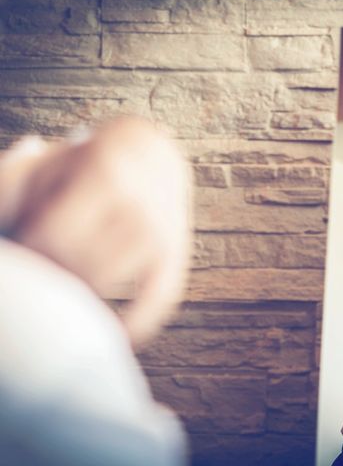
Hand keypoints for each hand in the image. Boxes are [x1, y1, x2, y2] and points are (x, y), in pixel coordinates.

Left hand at [1, 117, 192, 345]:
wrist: (152, 156)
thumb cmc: (88, 164)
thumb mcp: (50, 161)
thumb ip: (13, 184)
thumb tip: (8, 235)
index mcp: (107, 172)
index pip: (53, 235)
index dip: (30, 248)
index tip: (28, 245)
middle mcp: (141, 202)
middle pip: (78, 262)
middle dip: (52, 268)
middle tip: (47, 261)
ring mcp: (163, 232)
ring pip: (107, 282)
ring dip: (79, 289)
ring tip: (69, 276)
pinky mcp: (177, 255)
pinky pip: (160, 299)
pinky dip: (139, 323)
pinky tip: (119, 337)